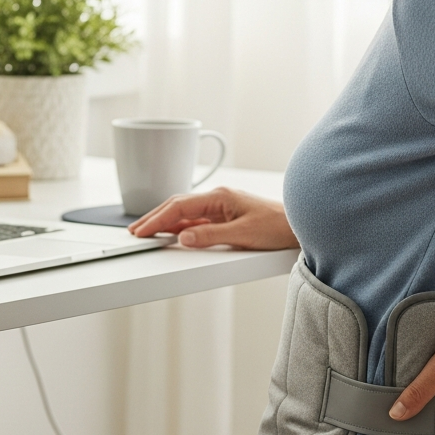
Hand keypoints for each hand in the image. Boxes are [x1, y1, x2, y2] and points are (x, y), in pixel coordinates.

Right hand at [128, 187, 299, 250]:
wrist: (299, 226)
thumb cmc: (277, 226)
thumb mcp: (243, 234)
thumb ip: (211, 236)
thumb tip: (184, 237)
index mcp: (219, 197)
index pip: (179, 208)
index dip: (158, 220)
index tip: (142, 231)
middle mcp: (218, 199)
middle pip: (178, 207)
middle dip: (155, 218)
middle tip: (136, 232)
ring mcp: (221, 208)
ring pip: (186, 213)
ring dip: (166, 223)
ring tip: (148, 233)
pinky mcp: (226, 217)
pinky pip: (197, 220)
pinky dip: (181, 227)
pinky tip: (173, 234)